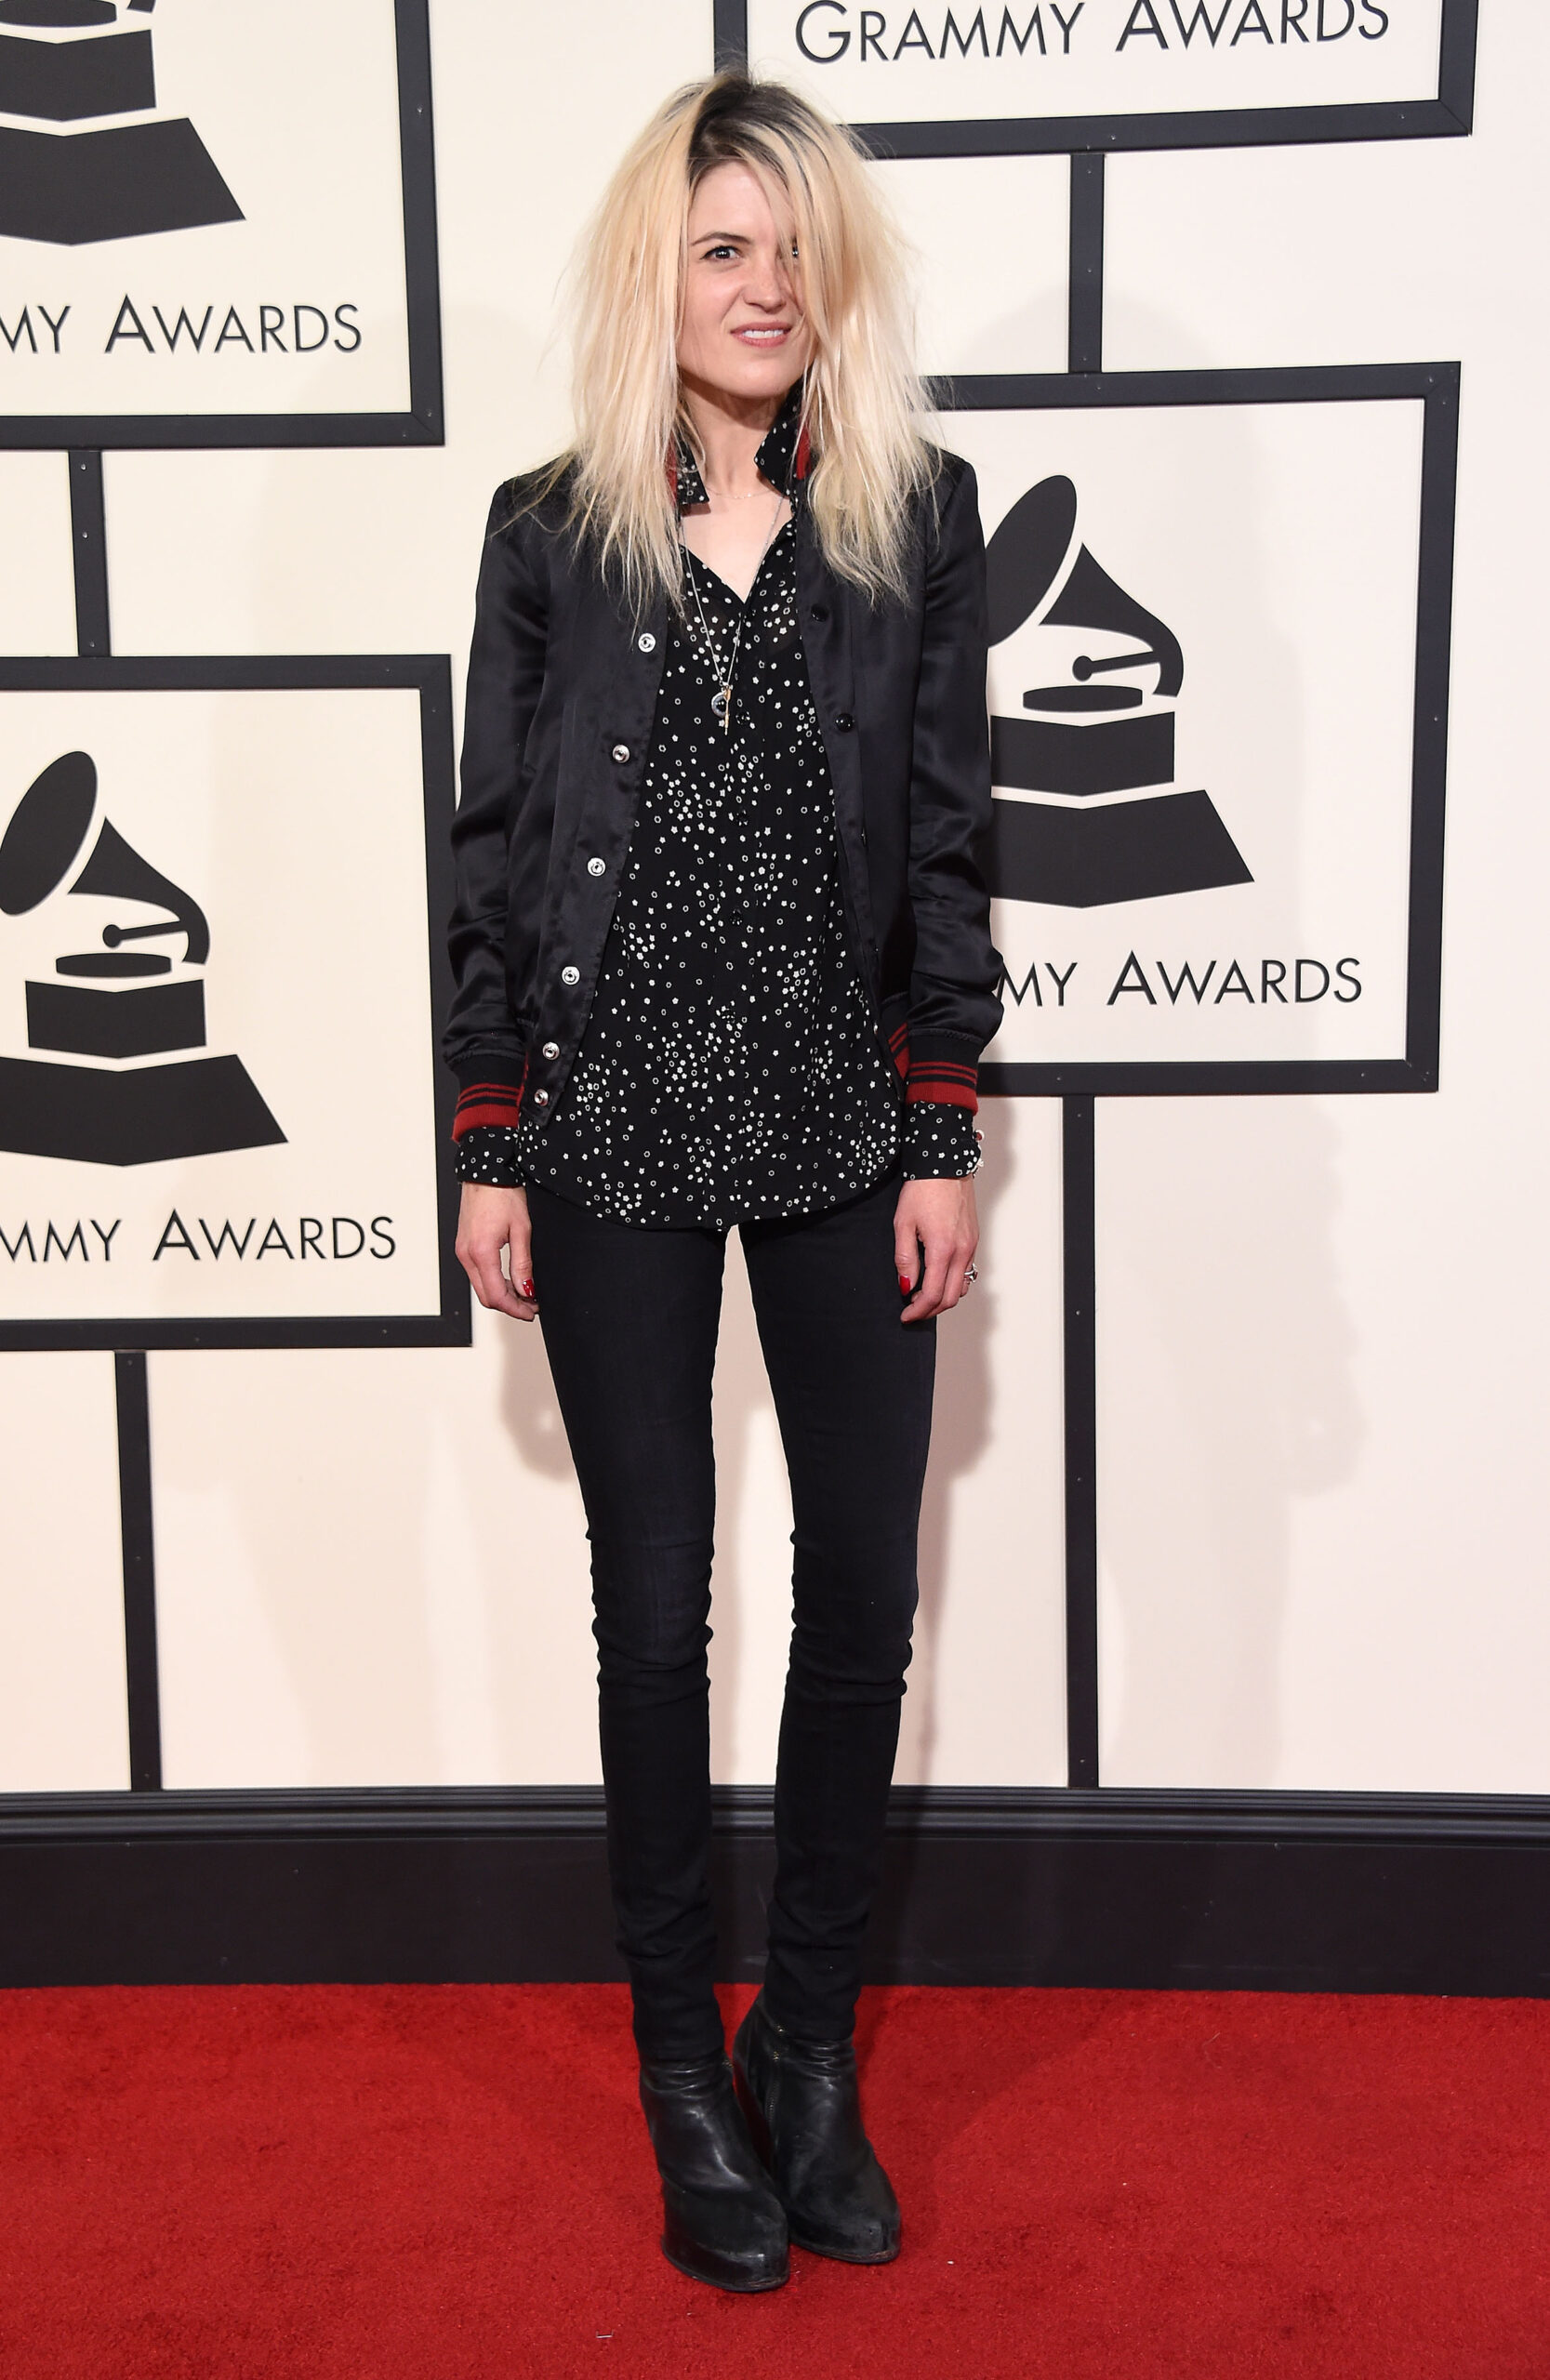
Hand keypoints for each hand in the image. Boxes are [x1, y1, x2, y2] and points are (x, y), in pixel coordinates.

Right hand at [455, 1182, 536, 1321]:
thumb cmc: (502, 1193)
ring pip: (481, 1287)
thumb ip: (523, 1263)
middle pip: (486, 1296)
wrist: (486, 1172)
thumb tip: (527, 1289)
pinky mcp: (463, 1246)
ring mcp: (462, 1251)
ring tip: (526, 1293)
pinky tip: (510, 1279)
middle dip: (510, 1306)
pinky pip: (477, 1274)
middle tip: (532, 1306)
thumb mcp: (521, 1229)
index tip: (532, 1312)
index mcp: (481, 1252)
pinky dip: (494, 1282)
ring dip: (502, 1294)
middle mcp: (466, 1254)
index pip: (496, 1296)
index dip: (516, 1309)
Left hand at [894, 1174, 977, 1323]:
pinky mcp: (973, 1241)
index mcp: (942, 1249)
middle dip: (930, 1310)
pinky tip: (936, 1278)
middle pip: (949, 1298)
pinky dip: (952, 1284)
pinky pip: (966, 1272)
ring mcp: (971, 1247)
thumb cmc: (923, 1190)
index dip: (917, 1311)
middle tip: (912, 1311)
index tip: (905, 1316)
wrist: (945, 1164)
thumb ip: (904, 1259)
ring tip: (921, 1296)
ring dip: (942, 1299)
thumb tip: (905, 1286)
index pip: (932, 1295)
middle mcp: (962, 1252)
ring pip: (960, 1287)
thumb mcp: (903, 1224)